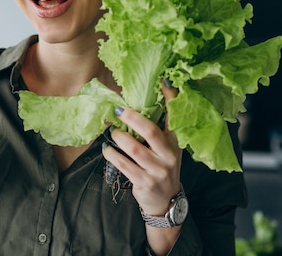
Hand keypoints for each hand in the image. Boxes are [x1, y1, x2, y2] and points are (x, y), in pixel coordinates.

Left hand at [101, 80, 181, 216]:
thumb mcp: (166, 148)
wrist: (165, 201)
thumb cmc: (161, 167)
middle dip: (133, 118)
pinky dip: (112, 155)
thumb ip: (157, 129)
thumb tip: (137, 105)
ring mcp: (157, 170)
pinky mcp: (144, 182)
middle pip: (151, 132)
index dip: (170, 98)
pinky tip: (106, 149)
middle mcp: (168, 155)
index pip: (175, 116)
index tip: (163, 80)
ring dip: (119, 138)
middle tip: (118, 110)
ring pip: (134, 149)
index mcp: (175, 142)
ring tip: (111, 131)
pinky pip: (124, 165)